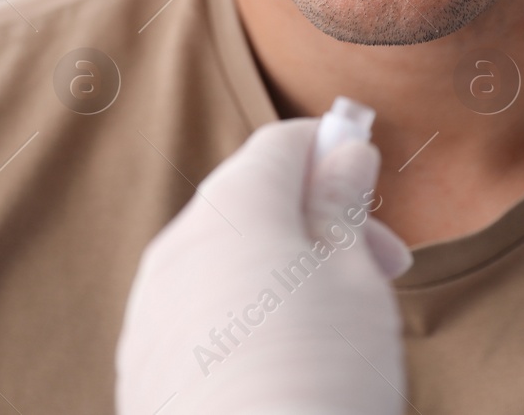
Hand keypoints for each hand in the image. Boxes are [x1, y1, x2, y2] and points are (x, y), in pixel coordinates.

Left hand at [116, 118, 411, 414]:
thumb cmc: (323, 378)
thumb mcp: (356, 280)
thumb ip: (343, 205)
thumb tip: (343, 148)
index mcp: (232, 209)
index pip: (282, 144)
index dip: (337, 157)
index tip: (376, 204)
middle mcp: (177, 248)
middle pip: (249, 202)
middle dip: (315, 223)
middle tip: (381, 272)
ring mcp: (149, 314)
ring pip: (221, 263)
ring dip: (279, 275)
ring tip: (334, 331)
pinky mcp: (142, 372)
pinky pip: (195, 319)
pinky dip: (240, 324)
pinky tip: (283, 370)